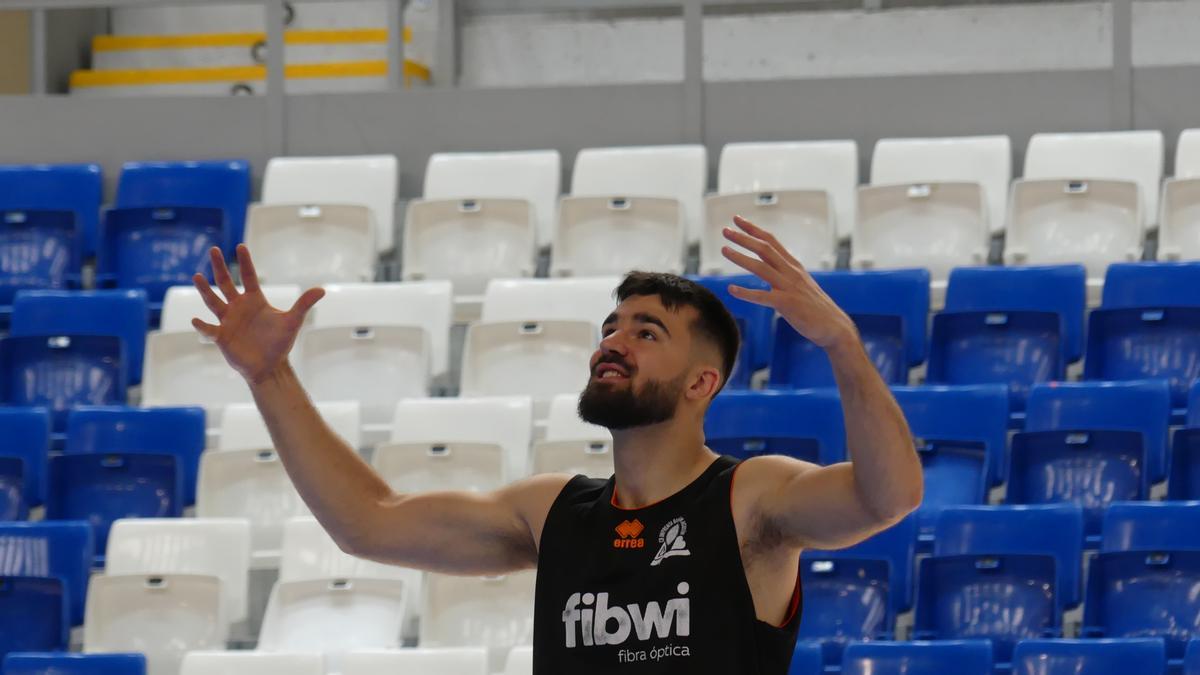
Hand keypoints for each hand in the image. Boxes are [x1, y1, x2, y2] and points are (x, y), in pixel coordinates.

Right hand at [191, 244, 324, 384]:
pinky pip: (209, 329)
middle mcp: (239, 307)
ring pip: (213, 301)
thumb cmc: (280, 343)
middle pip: (226, 283)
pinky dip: (202, 326)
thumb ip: (303, 304)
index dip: (245, 262)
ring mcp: (228, 321)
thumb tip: (322, 289)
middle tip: (214, 249)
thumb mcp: (292, 321)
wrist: (270, 366)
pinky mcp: (221, 336)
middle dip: (219, 267)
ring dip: (205, 290)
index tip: (241, 246)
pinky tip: (195, 320)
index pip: (249, 277)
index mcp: (255, 300)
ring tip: (196, 276)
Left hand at [721, 215, 856, 350]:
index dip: (754, 230)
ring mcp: (789, 287)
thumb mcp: (801, 284)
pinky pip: (762, 296)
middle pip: (764, 249)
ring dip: (740, 257)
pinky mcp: (786, 304)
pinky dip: (745, 292)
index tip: (738, 219)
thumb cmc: (816, 308)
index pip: (771, 241)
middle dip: (744, 238)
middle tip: (725, 230)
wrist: (833, 326)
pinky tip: (731, 289)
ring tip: (724, 249)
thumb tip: (771, 267)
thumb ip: (786, 274)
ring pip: (761, 267)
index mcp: (794, 266)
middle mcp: (791, 272)